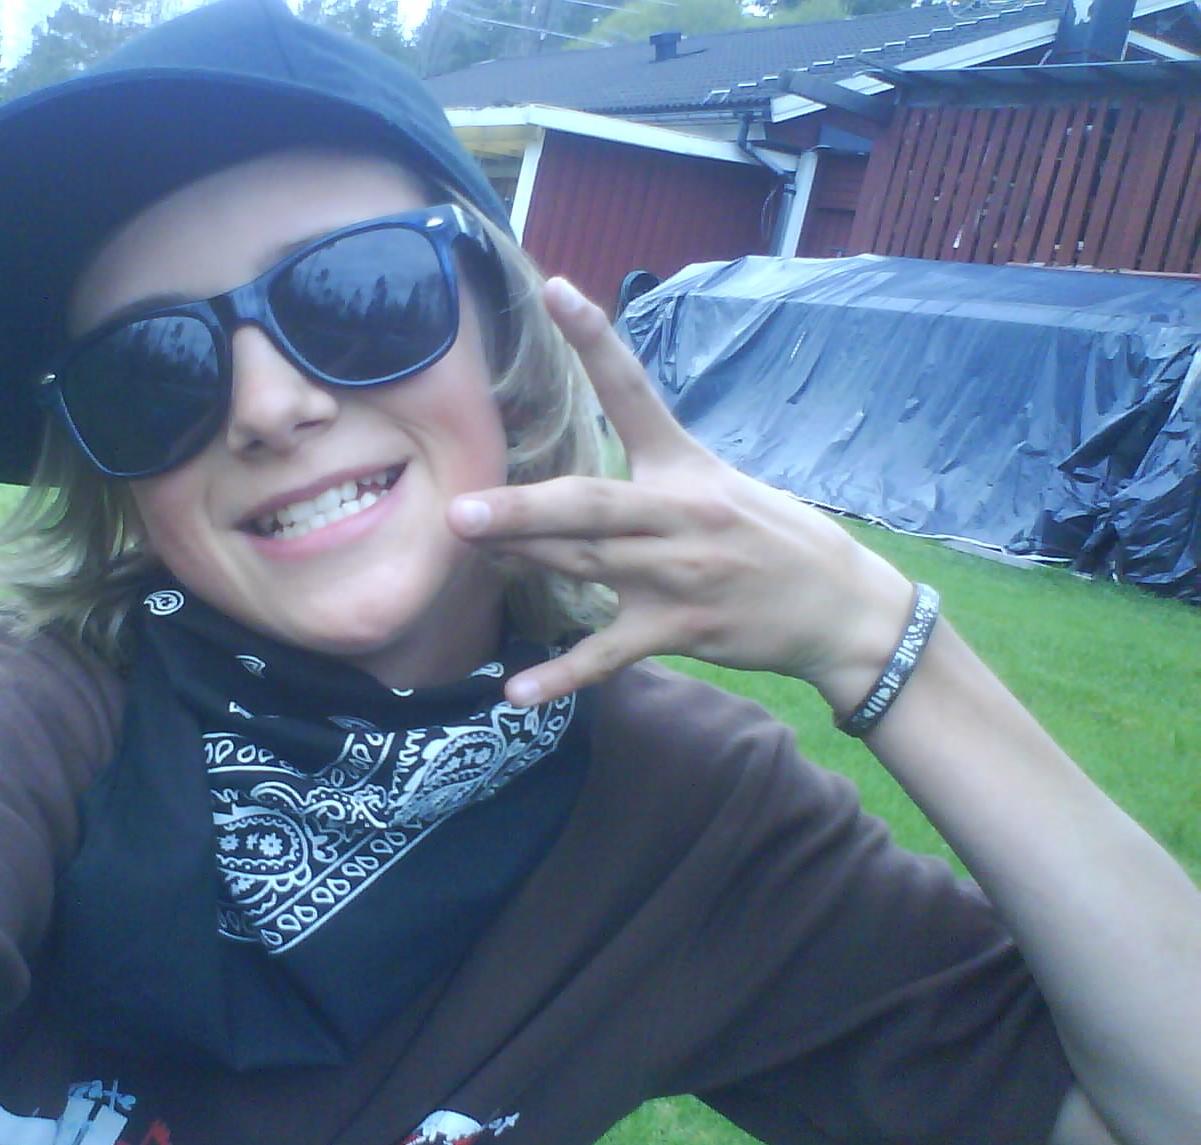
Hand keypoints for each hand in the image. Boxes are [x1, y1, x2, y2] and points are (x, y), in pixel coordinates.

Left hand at [449, 277, 912, 710]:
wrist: (842, 606)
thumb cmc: (772, 538)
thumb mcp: (719, 483)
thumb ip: (651, 475)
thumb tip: (576, 485)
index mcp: (686, 464)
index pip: (634, 392)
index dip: (595, 340)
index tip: (555, 289)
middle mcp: (679, 513)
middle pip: (590, 504)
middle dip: (523, 507)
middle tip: (461, 508)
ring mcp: (679, 574)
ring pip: (587, 564)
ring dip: (525, 561)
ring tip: (465, 554)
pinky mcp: (680, 628)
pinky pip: (610, 655)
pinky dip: (561, 676)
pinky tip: (515, 694)